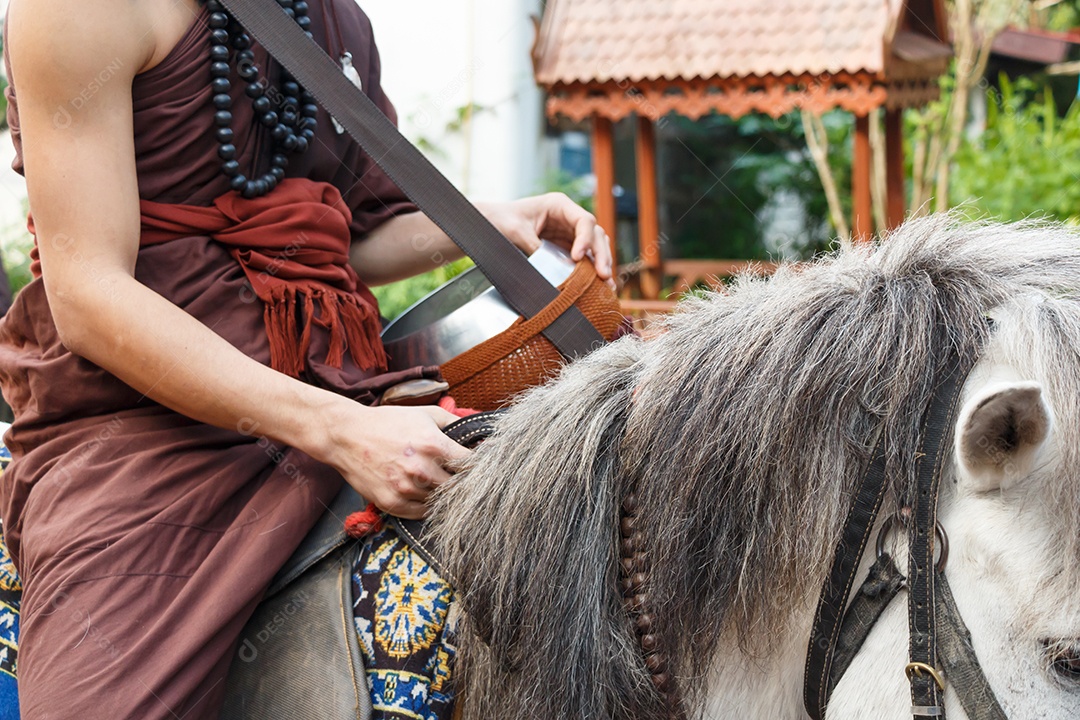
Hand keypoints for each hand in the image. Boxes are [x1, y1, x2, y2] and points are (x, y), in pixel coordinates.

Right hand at [321, 400, 470, 518]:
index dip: (476, 466)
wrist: (347, 436)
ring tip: (434, 482)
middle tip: (455, 476)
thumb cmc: (388, 422)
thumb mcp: (425, 414)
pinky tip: (422, 492)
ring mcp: (406, 489)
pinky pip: (421, 513)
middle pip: (458, 487)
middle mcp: (422, 469)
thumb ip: (454, 422)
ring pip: (440, 501)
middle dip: (460, 482)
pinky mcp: (392, 503)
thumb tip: (478, 433)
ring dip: (441, 493)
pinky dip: (425, 505)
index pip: (471, 465)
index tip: (474, 466)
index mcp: (434, 445)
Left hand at [478, 193, 615, 288]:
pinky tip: (600, 286)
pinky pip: (584, 258)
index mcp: (558, 205)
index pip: (584, 221)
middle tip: (603, 276)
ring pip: (594, 247)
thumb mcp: (515, 232)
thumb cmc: (499, 221)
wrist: (487, 225)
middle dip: (601, 255)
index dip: (585, 240)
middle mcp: (568, 217)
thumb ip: (535, 247)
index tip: (577, 257)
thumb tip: (553, 271)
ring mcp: (568, 233)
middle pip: (595, 234)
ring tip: (607, 285)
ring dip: (601, 263)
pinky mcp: (565, 248)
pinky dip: (592, 271)